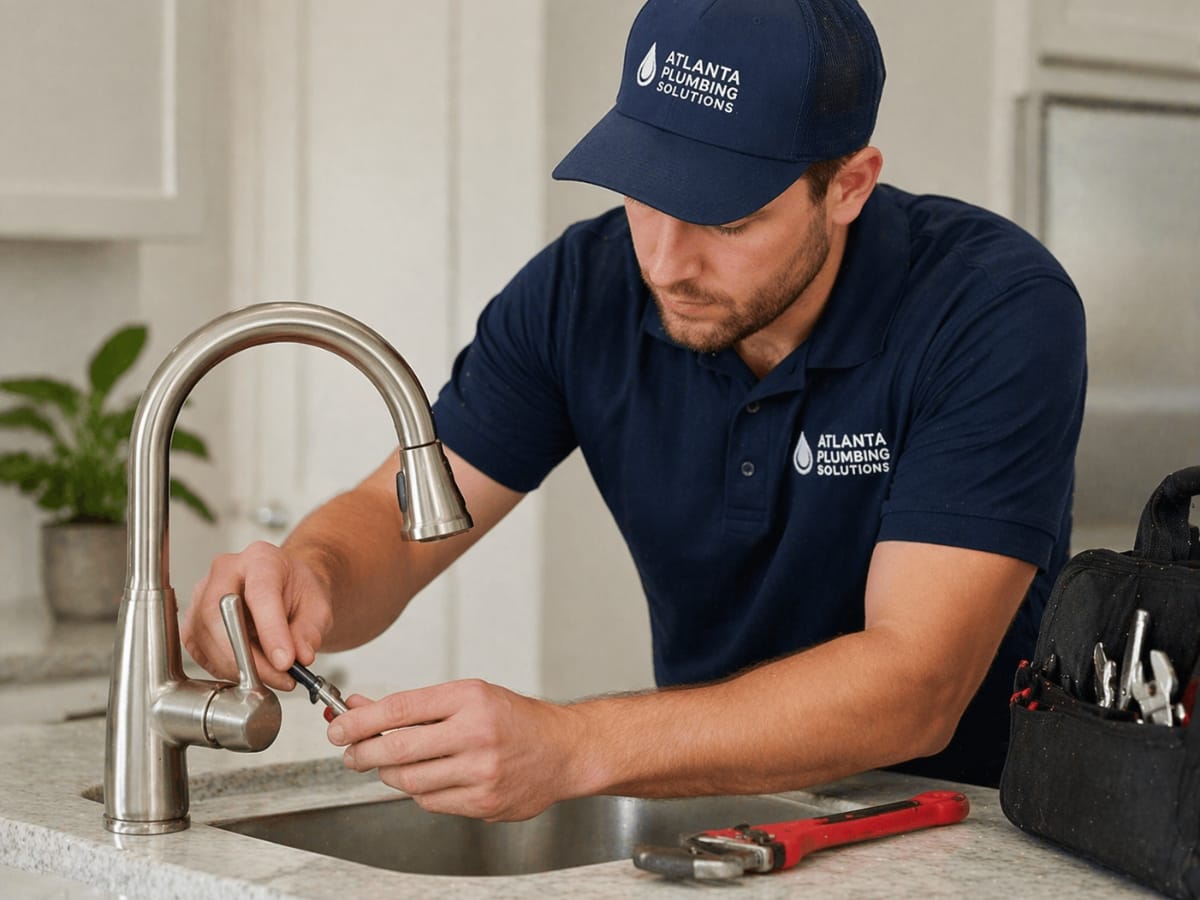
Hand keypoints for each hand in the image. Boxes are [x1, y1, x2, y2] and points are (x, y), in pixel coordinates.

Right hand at [182, 540, 332, 690]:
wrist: (285, 590)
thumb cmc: (298, 593)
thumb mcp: (318, 608)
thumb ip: (310, 632)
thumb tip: (300, 657)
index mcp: (261, 559)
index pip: (259, 594)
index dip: (271, 631)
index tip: (285, 662)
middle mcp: (225, 571)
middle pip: (220, 615)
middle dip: (248, 656)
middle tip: (278, 677)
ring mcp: (202, 595)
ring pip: (207, 637)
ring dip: (239, 668)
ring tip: (272, 677)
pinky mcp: (193, 622)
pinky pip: (200, 652)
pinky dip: (224, 669)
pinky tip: (250, 672)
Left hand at [328, 679, 583, 820]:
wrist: (563, 750)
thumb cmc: (514, 719)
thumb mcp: (467, 696)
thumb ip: (415, 706)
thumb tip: (362, 707)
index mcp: (470, 698)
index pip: (400, 708)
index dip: (361, 720)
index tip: (339, 726)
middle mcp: (476, 733)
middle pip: (397, 748)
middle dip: (363, 752)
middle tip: (350, 752)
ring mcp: (481, 771)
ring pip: (409, 780)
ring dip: (390, 773)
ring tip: (392, 763)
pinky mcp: (483, 802)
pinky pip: (430, 801)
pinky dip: (420, 791)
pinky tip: (429, 777)